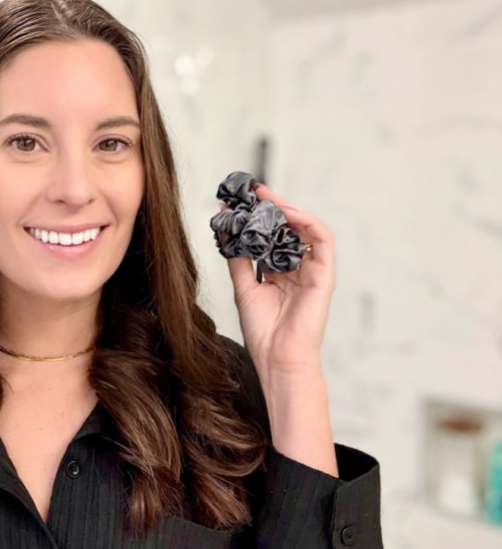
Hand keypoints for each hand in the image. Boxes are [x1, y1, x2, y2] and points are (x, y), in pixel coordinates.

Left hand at [222, 184, 335, 384]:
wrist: (277, 357)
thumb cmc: (262, 329)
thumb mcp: (243, 286)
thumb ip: (237, 256)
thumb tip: (224, 227)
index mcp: (278, 270)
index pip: (270, 235)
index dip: (257, 216)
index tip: (237, 200)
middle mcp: (297, 267)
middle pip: (288, 227)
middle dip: (271, 206)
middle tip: (251, 190)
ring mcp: (312, 270)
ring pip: (305, 228)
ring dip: (287, 208)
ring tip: (267, 198)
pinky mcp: (325, 274)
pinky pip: (322, 240)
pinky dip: (308, 222)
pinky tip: (288, 213)